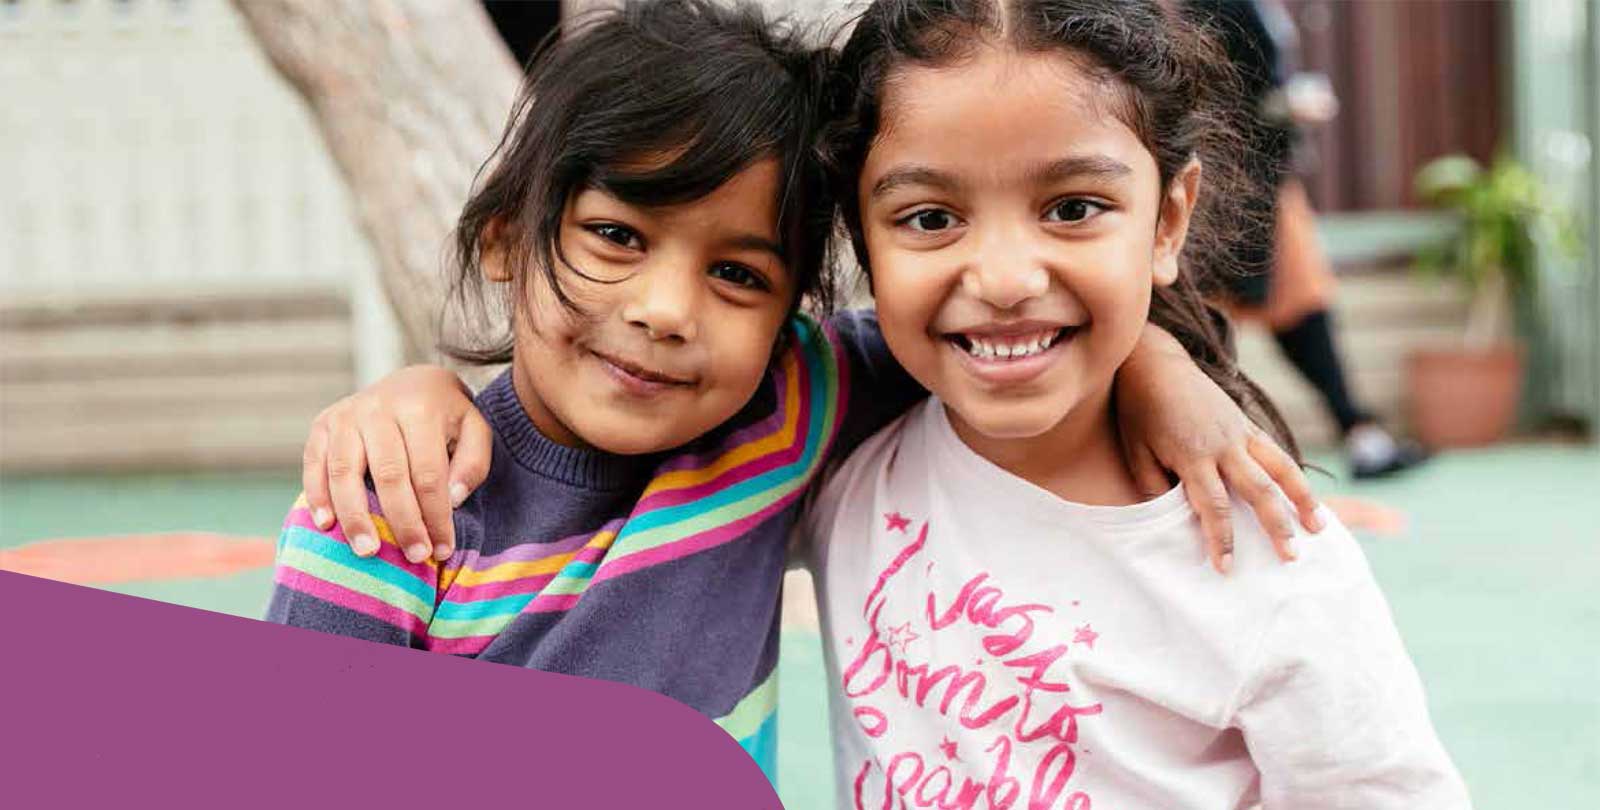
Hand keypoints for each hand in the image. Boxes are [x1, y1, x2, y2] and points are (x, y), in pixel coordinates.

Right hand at [302, 365, 491, 563]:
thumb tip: (453, 500)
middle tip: (414, 557)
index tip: (442, 549)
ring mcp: (346, 415)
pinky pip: (313, 463)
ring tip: (367, 551)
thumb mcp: (474, 429)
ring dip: (354, 516)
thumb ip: (473, 464)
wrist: (412, 382)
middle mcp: (378, 408)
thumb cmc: (446, 417)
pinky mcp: (322, 424)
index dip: (435, 516)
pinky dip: (316, 495)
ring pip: (345, 472)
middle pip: (389, 475)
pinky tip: (326, 525)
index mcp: (420, 409)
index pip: (429, 474)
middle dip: (403, 522)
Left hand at [1115, 327, 1322, 574]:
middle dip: (1277, 528)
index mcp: (1193, 456)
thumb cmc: (1140, 411)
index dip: (1222, 540)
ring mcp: (1240, 432)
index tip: (1227, 567)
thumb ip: (1155, 486)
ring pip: (1281, 468)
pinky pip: (1275, 452)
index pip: (1213, 507)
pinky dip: (1292, 475)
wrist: (1154, 363)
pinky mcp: (1247, 423)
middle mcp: (1224, 445)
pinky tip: (1304, 496)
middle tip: (1291, 558)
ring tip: (1320, 527)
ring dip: (1303, 499)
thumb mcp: (1136, 452)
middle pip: (1259, 492)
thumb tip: (1174, 518)